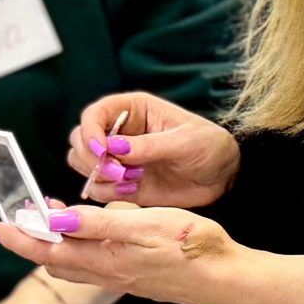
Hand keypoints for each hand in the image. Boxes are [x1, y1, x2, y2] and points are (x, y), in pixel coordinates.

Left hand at [0, 202, 242, 303]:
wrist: (227, 280)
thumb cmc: (193, 247)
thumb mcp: (146, 225)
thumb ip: (99, 224)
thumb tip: (56, 221)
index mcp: (107, 259)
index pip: (50, 250)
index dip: (21, 237)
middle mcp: (109, 273)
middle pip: (56, 260)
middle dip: (31, 241)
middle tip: (14, 220)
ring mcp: (123, 279)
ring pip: (75, 265)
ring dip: (54, 246)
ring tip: (46, 222)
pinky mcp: (136, 279)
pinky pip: (94, 267)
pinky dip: (78, 252)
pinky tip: (87, 238)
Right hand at [64, 91, 238, 206]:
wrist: (224, 179)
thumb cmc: (209, 147)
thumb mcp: (185, 142)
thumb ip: (149, 145)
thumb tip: (114, 148)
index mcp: (133, 110)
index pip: (94, 114)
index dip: (90, 130)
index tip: (101, 150)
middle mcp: (119, 132)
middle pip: (79, 139)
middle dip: (90, 157)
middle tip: (117, 171)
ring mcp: (118, 159)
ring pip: (82, 164)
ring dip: (97, 175)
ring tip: (129, 180)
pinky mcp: (122, 183)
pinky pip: (97, 188)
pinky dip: (107, 192)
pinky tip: (133, 190)